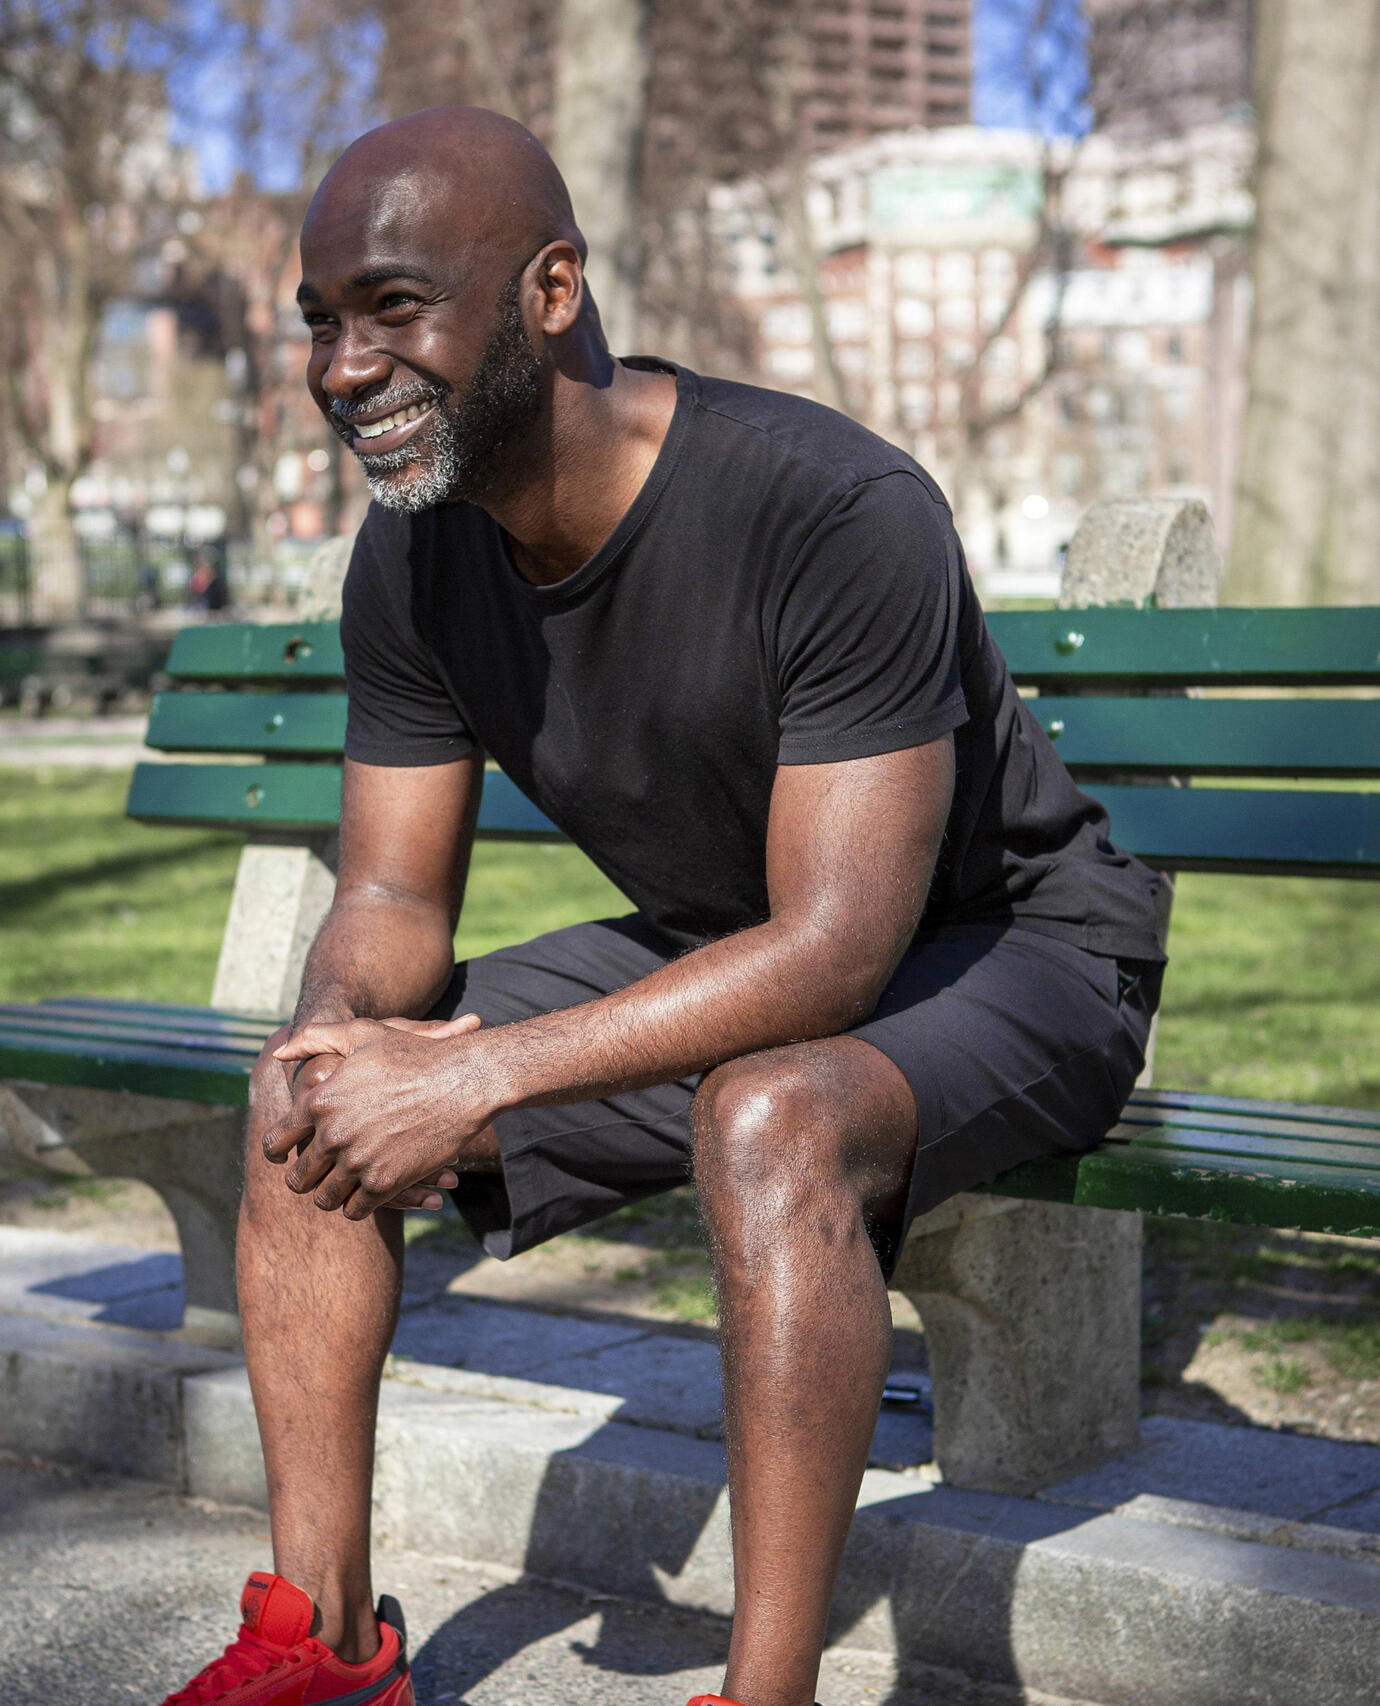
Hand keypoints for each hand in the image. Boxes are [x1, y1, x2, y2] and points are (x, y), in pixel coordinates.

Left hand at [264, 1012, 494, 1218]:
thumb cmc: (413, 1055)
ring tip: (342, 1188)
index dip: (276, 1153)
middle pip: (299, 1178)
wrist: (464, 1080)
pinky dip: (359, 1205)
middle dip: (305, 1180)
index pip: (275, 1142)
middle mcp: (332, 1135)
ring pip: (325, 1199)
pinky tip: (368, 1194)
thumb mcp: (362, 1034)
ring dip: (332, 1196)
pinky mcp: (385, 1183)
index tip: (284, 1158)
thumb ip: (316, 1038)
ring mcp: (358, 1162)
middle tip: (317, 1178)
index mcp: (319, 1101)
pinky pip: (356, 1210)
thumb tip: (280, 1053)